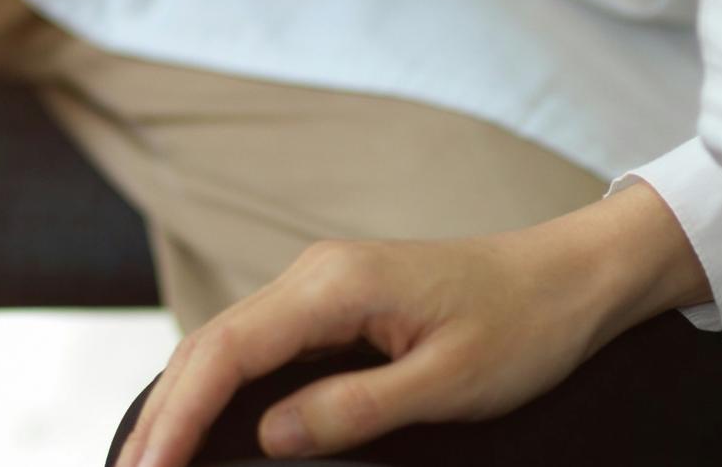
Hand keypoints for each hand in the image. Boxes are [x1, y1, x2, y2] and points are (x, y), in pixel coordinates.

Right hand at [116, 185, 708, 466]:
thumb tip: (271, 436)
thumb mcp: (445, 384)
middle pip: (212, 345)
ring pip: (229, 344)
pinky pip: (260, 346)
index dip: (179, 415)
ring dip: (185, 402)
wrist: (570, 278)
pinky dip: (221, 387)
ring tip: (151, 462)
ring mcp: (322, 285)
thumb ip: (352, 409)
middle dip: (163, 415)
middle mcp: (315, 274)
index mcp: (335, 284)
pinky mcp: (336, 303)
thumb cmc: (522, 326)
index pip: (227, 352)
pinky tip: (206, 425)